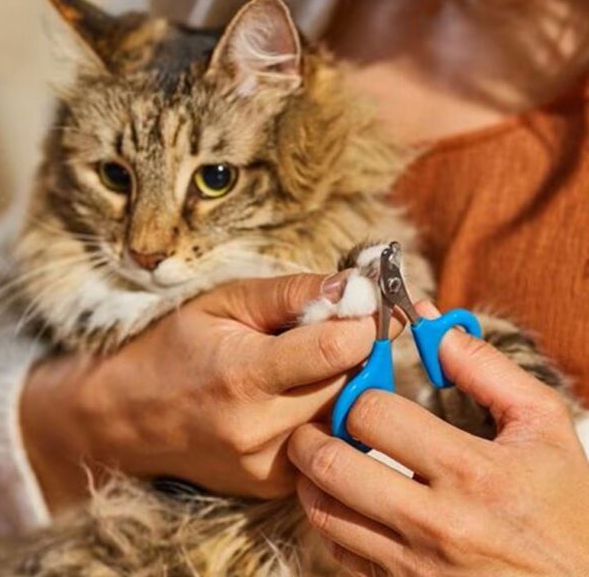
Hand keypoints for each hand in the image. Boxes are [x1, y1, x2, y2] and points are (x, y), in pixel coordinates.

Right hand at [20, 272, 389, 512]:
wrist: (130, 418)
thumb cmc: (177, 347)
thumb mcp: (225, 302)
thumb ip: (293, 293)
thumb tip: (356, 287)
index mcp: (245, 375)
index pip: (339, 349)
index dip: (362, 323)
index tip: (358, 309)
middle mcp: (262, 429)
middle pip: (353, 385)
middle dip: (356, 354)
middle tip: (331, 334)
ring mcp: (271, 465)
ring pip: (347, 417)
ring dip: (344, 386)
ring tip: (309, 368)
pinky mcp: (277, 487)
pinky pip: (329, 443)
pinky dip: (326, 416)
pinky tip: (296, 399)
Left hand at [289, 301, 588, 575]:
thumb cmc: (565, 506)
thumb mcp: (542, 424)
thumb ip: (484, 367)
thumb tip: (431, 323)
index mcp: (470, 470)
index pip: (373, 414)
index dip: (359, 391)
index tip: (362, 389)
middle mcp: (435, 523)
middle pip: (332, 465)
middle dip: (314, 433)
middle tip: (321, 420)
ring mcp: (415, 568)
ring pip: (324, 512)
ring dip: (312, 476)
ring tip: (326, 455)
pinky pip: (340, 553)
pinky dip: (332, 520)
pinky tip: (349, 500)